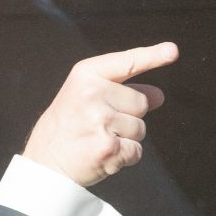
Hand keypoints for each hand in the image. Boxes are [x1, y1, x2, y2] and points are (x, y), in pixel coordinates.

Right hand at [23, 42, 178, 186]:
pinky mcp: (108, 147)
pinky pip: (136, 151)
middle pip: (141, 103)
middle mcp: (93, 93)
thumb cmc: (66, 129)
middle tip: (98, 126)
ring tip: (96, 140)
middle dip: (128, 117)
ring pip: (140, 129)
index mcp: (85, 75)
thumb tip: (159, 95)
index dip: (153, 56)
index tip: (172, 51)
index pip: (127, 62)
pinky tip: (102, 156)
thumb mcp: (86, 99)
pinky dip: (124, 157)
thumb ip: (121, 92)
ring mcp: (101, 120)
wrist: (42, 165)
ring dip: (125, 139)